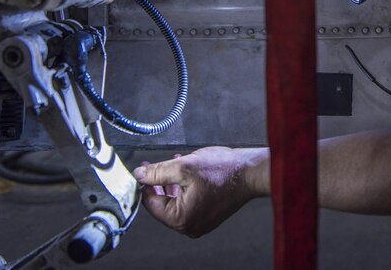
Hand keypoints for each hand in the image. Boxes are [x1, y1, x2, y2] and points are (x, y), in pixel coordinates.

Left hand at [132, 146, 267, 237]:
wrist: (251, 172)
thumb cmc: (224, 171)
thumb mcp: (184, 166)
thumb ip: (158, 172)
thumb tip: (139, 175)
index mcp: (181, 219)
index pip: (152, 203)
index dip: (146, 184)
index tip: (143, 170)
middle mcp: (190, 226)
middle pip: (164, 204)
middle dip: (159, 183)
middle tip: (154, 165)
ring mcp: (200, 223)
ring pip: (176, 202)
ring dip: (172, 184)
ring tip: (173, 164)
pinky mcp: (208, 216)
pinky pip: (189, 203)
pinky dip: (185, 189)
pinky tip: (186, 173)